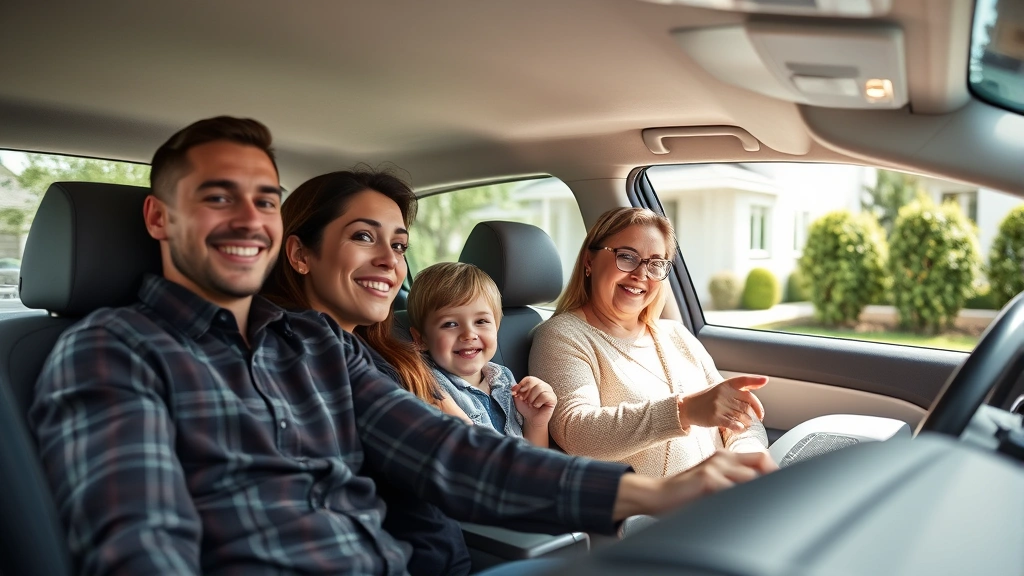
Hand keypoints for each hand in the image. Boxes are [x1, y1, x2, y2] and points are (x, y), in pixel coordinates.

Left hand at [512, 376, 556, 426]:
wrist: (532, 420)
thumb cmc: (526, 408)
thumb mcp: (517, 398)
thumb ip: (515, 390)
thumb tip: (514, 386)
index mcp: (535, 383)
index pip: (529, 378)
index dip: (521, 385)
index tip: (516, 393)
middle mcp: (543, 385)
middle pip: (533, 382)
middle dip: (526, 393)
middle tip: (525, 401)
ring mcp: (550, 391)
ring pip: (539, 388)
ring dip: (532, 398)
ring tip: (531, 404)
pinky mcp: (553, 399)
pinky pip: (545, 396)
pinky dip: (538, 402)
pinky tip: (538, 406)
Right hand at [613, 451, 774, 519]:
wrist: (656, 494)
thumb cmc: (683, 492)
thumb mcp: (710, 481)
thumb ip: (730, 482)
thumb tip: (754, 492)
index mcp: (724, 457)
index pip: (760, 457)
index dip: (774, 471)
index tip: (782, 486)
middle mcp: (722, 457)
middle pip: (762, 461)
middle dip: (774, 477)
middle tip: (779, 495)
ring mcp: (715, 467)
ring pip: (752, 477)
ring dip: (761, 491)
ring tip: (765, 505)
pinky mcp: (708, 479)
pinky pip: (734, 490)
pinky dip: (743, 500)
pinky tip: (746, 509)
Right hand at [678, 375, 766, 431]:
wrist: (687, 408)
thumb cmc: (706, 400)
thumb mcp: (720, 389)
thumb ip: (738, 389)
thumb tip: (760, 383)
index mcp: (725, 385)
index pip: (743, 380)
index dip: (755, 379)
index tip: (765, 380)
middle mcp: (723, 393)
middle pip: (747, 405)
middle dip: (753, 414)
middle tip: (753, 419)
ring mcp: (719, 405)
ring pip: (743, 416)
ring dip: (747, 423)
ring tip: (743, 425)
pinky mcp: (715, 417)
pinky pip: (733, 424)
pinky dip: (739, 428)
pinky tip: (739, 429)